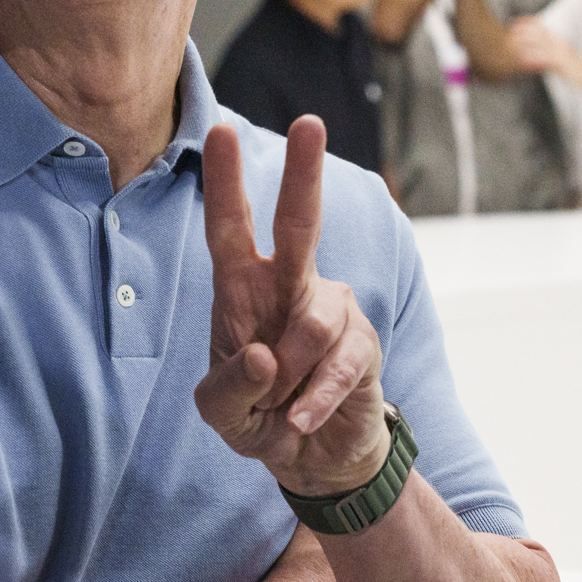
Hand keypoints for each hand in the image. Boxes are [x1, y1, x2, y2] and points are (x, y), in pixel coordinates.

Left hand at [195, 117, 390, 498]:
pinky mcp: (363, 343)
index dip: (225, 182)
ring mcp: (331, 309)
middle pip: (299, 224)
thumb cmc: (258, 415)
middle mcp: (290, 285)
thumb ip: (228, 388)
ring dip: (289, 376)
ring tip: (281, 406)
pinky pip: (338, 364)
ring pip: (313, 321)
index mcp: (243, 288)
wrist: (313, 458)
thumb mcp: (221, 414)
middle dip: (304, 173)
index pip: (230, 228)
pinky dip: (314, 400)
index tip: (219, 131)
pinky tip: (301, 418)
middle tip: (310, 123)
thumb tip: (265, 355)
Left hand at [509, 17, 581, 88]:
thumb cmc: (575, 72)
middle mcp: (560, 44)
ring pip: (540, 44)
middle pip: (540, 33)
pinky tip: (522, 60)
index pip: (543, 28)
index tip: (517, 21)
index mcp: (560, 41)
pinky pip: (544, 59)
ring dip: (525, 42)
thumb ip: (549, 55)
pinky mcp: (561, 63)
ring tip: (512, 42)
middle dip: (525, 30)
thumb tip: (537, 53)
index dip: (530, 23)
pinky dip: (532, 58)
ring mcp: (561, 52)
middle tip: (511, 28)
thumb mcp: (562, 59)